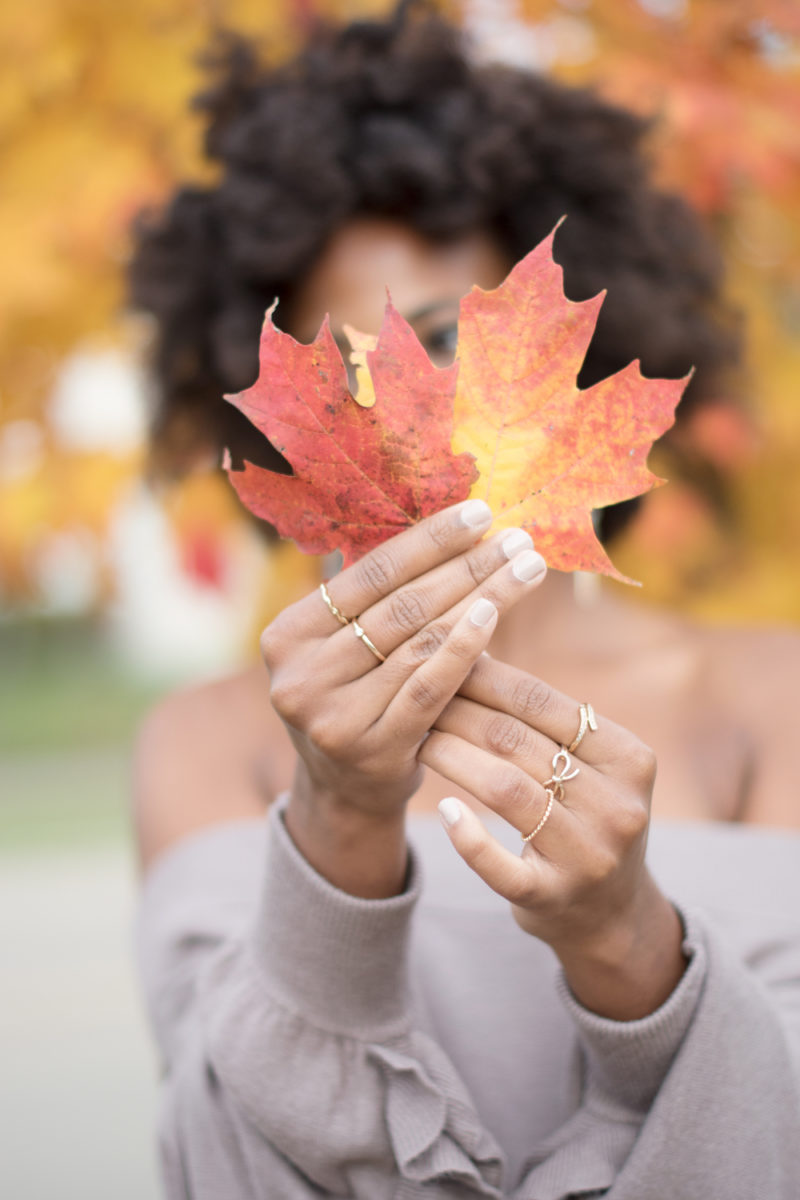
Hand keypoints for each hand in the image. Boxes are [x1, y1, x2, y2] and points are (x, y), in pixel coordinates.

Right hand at [260, 500, 546, 894]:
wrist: (345, 790)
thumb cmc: (358, 696)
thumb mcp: (345, 647)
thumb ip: (376, 596)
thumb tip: (445, 523)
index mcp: (286, 635)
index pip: (368, 574)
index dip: (428, 539)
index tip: (480, 511)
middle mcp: (299, 675)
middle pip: (400, 605)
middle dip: (466, 565)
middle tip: (517, 537)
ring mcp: (331, 716)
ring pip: (420, 642)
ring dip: (482, 597)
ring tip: (525, 568)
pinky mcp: (370, 748)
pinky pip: (428, 686)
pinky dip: (465, 647)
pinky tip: (495, 613)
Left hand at [420, 654, 686, 1017]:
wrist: (613, 913)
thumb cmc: (586, 817)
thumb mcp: (590, 766)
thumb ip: (545, 719)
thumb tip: (472, 651)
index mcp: (629, 758)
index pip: (543, 702)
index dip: (485, 677)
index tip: (442, 659)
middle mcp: (616, 805)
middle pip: (516, 741)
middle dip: (458, 712)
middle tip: (414, 696)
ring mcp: (587, 855)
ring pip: (505, 789)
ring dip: (451, 757)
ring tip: (418, 739)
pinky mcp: (552, 896)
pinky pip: (500, 864)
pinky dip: (468, 836)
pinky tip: (445, 812)